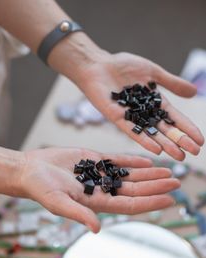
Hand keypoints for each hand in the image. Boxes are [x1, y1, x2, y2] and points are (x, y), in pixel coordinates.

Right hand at [18, 147, 179, 232]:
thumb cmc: (40, 189)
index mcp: (96, 202)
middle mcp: (102, 189)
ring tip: (169, 170)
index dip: (150, 202)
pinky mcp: (93, 159)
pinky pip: (118, 160)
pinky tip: (148, 160)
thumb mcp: (58, 203)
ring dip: (149, 173)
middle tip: (177, 181)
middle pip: (135, 189)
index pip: (129, 204)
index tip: (169, 199)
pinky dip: (133, 160)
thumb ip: (78, 214)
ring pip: (130, 174)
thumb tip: (96, 229)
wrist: (30, 170)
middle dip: (156, 186)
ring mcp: (99, 174)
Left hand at [77, 51, 203, 159]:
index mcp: (154, 103)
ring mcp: (131, 118)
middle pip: (166, 130)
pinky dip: (145, 140)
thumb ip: (172, 83)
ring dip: (166, 145)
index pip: (175, 119)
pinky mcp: (117, 119)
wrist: (98, 64)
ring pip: (152, 134)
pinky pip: (132, 132)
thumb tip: (194, 92)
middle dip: (180, 141)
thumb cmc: (123, 66)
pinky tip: (157, 149)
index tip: (200, 141)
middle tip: (194, 153)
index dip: (187, 129)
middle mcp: (144, 113)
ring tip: (180, 155)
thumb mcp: (153, 73)